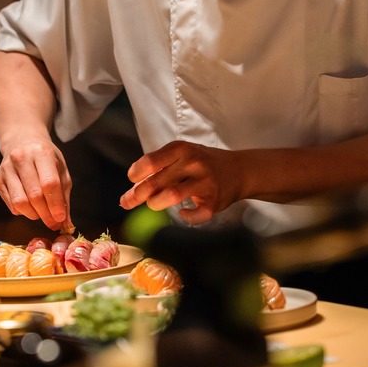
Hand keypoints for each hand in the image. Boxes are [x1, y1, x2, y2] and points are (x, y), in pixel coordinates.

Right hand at [0, 138, 74, 230]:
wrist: (22, 141)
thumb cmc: (46, 158)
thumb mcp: (61, 170)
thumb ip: (64, 196)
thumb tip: (65, 223)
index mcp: (41, 152)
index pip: (49, 183)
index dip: (55, 204)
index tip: (61, 218)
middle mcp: (21, 158)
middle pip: (34, 195)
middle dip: (46, 214)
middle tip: (53, 223)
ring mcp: (7, 168)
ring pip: (20, 202)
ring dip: (33, 214)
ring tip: (42, 214)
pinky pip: (11, 203)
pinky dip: (23, 211)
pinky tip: (30, 206)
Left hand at [119, 141, 239, 224]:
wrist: (238, 170)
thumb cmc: (201, 164)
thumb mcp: (181, 157)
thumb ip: (157, 171)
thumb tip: (129, 195)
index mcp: (181, 149)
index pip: (150, 161)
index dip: (136, 173)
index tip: (132, 180)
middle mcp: (193, 163)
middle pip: (157, 180)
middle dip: (139, 194)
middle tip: (130, 201)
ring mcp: (205, 182)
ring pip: (172, 195)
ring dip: (157, 203)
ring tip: (154, 204)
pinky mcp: (214, 201)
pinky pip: (195, 214)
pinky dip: (186, 217)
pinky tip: (183, 212)